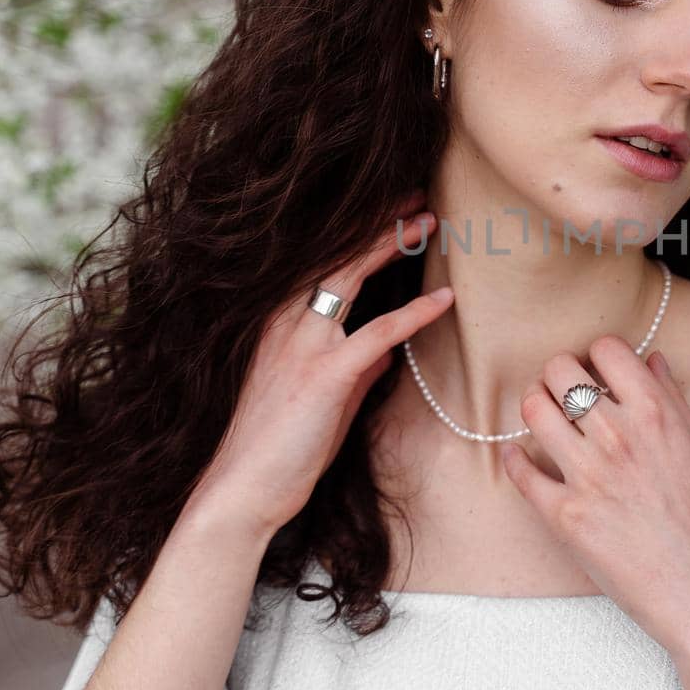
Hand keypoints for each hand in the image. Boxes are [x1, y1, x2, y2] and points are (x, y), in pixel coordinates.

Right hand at [193, 190, 453, 535]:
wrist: (244, 490)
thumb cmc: (281, 449)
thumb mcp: (323, 398)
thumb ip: (353, 367)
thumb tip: (387, 348)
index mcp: (280, 323)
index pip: (322, 263)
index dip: (361, 234)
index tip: (395, 212)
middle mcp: (286, 322)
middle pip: (336, 255)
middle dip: (379, 223)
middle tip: (418, 198)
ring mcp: (303, 344)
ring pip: (350, 276)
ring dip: (393, 244)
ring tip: (429, 222)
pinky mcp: (325, 373)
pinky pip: (379, 331)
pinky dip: (415, 312)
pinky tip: (445, 300)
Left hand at [501, 337, 689, 658]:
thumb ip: (673, 399)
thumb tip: (653, 359)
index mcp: (656, 414)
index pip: (606, 349)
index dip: (598, 356)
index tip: (597, 373)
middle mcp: (618, 437)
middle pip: (559, 370)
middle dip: (558, 375)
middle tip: (564, 393)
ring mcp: (587, 476)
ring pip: (533, 411)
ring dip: (535, 407)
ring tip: (545, 418)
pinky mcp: (564, 515)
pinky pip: (520, 471)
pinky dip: (515, 459)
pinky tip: (520, 457)